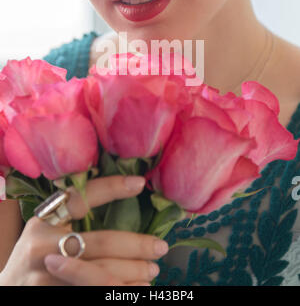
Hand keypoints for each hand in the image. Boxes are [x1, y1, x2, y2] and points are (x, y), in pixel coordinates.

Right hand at [0, 175, 167, 285]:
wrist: (7, 291)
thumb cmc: (35, 259)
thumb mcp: (45, 234)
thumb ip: (71, 223)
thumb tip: (124, 212)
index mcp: (44, 220)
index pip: (80, 198)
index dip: (110, 188)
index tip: (139, 183)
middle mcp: (42, 245)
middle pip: (100, 242)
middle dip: (136, 245)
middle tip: (160, 247)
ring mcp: (45, 274)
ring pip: (101, 272)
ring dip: (133, 272)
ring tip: (152, 270)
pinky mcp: (48, 295)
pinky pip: (93, 292)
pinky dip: (119, 290)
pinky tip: (134, 287)